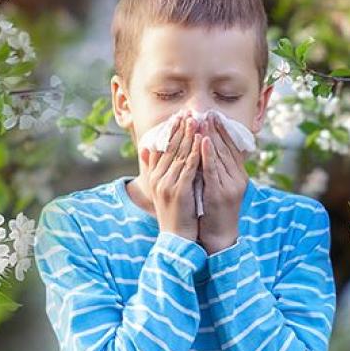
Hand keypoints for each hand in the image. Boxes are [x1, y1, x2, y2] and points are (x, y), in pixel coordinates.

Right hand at [138, 113, 201, 239]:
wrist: (175, 239)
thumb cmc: (173, 213)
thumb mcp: (162, 189)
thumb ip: (157, 169)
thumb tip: (147, 149)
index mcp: (154, 176)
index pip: (161, 148)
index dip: (170, 131)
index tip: (178, 116)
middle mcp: (158, 178)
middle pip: (170, 147)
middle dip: (180, 128)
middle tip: (188, 111)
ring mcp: (167, 184)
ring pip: (180, 154)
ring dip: (189, 136)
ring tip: (197, 120)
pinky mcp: (179, 191)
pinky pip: (189, 168)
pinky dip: (195, 153)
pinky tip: (202, 142)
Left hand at [196, 113, 245, 253]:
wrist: (220, 236)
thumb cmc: (216, 211)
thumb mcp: (220, 187)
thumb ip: (217, 170)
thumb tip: (208, 151)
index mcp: (239, 176)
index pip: (232, 148)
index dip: (224, 131)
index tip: (214, 116)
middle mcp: (238, 178)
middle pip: (227, 148)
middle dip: (216, 129)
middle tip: (208, 112)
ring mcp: (230, 185)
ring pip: (220, 156)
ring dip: (211, 136)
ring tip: (203, 120)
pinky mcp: (220, 193)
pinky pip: (213, 170)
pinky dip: (208, 155)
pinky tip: (203, 141)